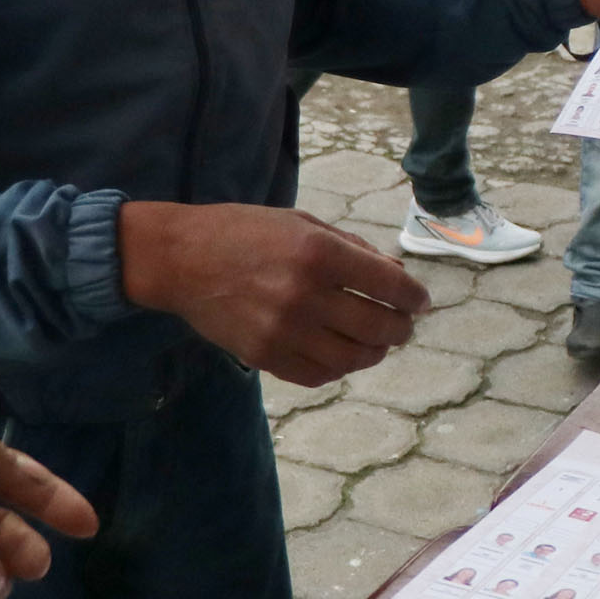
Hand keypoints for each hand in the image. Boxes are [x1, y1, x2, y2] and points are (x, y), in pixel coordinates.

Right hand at [119, 201, 432, 388]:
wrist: (180, 259)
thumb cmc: (245, 233)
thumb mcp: (303, 224)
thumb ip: (353, 249)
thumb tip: (397, 277)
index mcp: (319, 253)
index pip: (390, 286)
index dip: (414, 298)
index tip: (419, 302)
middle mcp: (305, 295)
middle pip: (379, 328)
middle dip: (401, 328)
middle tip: (403, 325)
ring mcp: (284, 331)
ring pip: (354, 359)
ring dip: (374, 352)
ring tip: (376, 342)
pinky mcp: (265, 357)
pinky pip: (318, 375)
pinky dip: (339, 368)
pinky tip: (341, 354)